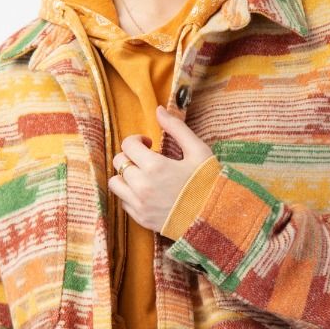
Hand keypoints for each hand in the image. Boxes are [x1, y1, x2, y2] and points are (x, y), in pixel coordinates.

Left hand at [108, 103, 213, 231]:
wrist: (214, 218)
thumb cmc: (208, 182)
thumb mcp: (198, 151)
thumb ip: (176, 128)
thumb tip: (159, 109)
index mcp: (155, 166)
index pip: (128, 145)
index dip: (137, 140)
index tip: (149, 144)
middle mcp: (142, 186)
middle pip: (119, 162)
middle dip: (130, 156)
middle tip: (147, 159)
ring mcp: (140, 204)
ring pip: (115, 183)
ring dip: (125, 176)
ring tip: (143, 176)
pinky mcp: (141, 219)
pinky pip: (123, 202)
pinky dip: (130, 194)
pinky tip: (147, 192)